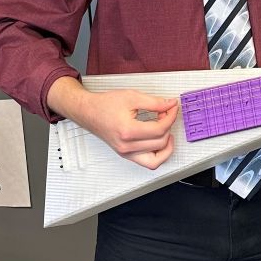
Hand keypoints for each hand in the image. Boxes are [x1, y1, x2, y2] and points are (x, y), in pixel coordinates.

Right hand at [47, 77, 178, 168]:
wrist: (88, 111)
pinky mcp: (127, 155)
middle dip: (168, 126)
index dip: (170, 117)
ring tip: (164, 129)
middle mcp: (126, 146)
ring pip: (157, 158)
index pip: (159, 129)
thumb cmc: (105, 104)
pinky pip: (149, 163)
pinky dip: (159, 155)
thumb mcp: (132, 97)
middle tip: (166, 113)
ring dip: (166, 143)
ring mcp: (126, 153)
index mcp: (128, 131)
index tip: (172, 108)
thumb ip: (154, 102)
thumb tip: (171, 105)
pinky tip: (160, 141)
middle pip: (160, 142)